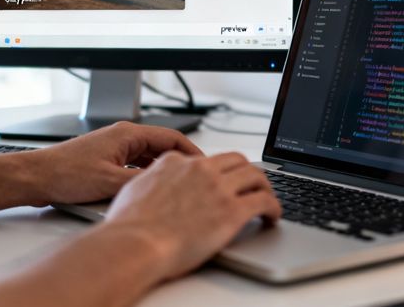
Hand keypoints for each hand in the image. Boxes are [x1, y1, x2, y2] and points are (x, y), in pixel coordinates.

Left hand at [24, 122, 202, 205]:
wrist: (36, 178)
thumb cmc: (66, 174)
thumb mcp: (111, 182)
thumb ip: (143, 182)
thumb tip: (167, 186)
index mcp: (127, 134)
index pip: (172, 137)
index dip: (192, 152)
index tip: (205, 165)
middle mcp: (122, 137)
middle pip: (162, 147)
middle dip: (179, 162)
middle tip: (194, 180)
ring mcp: (113, 148)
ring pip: (148, 157)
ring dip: (161, 170)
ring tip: (175, 188)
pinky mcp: (105, 160)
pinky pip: (135, 165)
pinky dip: (145, 176)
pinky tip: (148, 191)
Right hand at [103, 152, 281, 279]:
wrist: (134, 243)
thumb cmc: (129, 226)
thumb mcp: (134, 189)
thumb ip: (152, 181)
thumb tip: (154, 186)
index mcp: (176, 162)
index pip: (207, 159)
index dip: (220, 171)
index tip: (224, 181)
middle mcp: (200, 169)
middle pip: (237, 160)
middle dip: (248, 172)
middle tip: (253, 185)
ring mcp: (218, 188)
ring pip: (256, 176)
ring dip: (265, 187)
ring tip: (268, 200)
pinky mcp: (232, 210)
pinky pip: (264, 201)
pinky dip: (274, 207)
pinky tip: (273, 216)